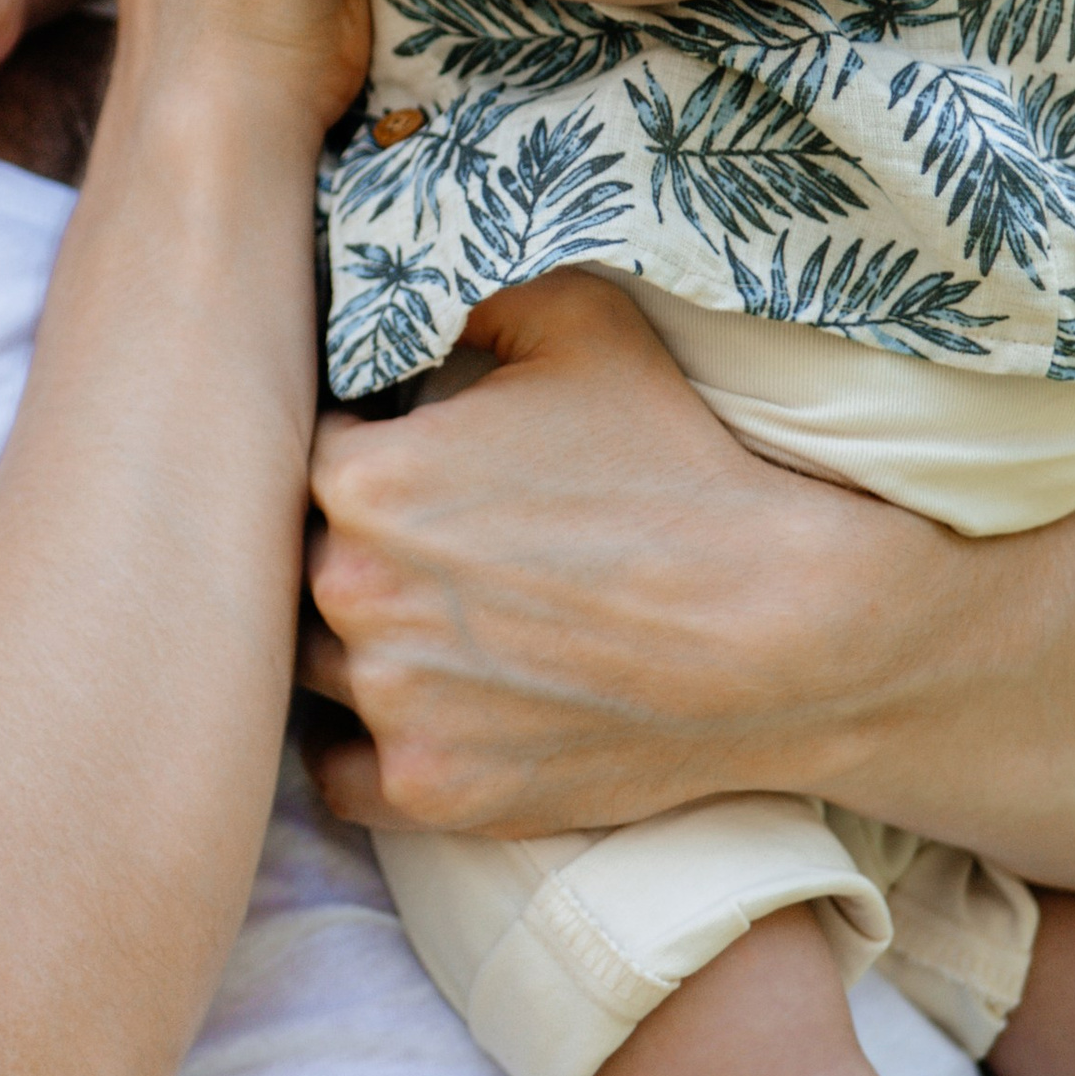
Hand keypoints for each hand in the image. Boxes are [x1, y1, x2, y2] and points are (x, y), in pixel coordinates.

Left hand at [300, 270, 881, 835]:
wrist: (779, 628)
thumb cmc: (678, 466)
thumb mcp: (581, 325)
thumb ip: (469, 291)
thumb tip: (406, 285)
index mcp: (363, 478)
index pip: (303, 451)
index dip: (353, 446)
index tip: (402, 454)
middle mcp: (351, 593)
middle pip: (295, 558)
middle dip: (346, 542)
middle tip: (426, 539)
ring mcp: (389, 702)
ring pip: (309, 662)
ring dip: (352, 639)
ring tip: (425, 616)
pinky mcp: (431, 790)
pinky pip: (337, 770)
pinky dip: (362, 741)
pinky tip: (409, 702)